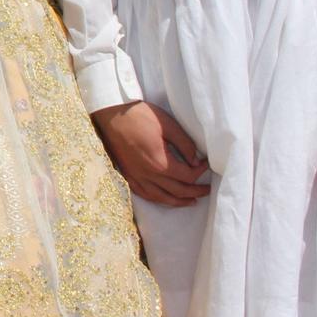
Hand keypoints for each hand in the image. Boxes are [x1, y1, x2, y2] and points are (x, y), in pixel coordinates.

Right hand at [91, 101, 210, 206]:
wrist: (109, 115)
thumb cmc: (138, 116)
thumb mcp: (167, 124)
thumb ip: (184, 143)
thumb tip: (195, 160)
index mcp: (160, 162)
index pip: (187, 176)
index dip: (200, 172)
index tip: (205, 164)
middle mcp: (149, 175)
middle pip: (177, 191)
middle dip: (195, 191)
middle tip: (207, 189)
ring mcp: (136, 177)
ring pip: (161, 198)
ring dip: (178, 201)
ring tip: (191, 201)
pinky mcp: (127, 175)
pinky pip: (145, 194)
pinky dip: (158, 199)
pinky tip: (164, 198)